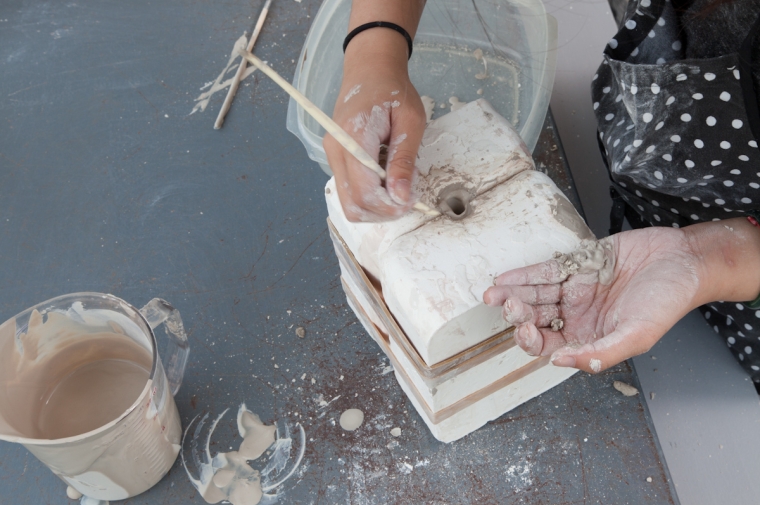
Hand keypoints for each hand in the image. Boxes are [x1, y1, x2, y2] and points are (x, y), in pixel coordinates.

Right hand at [324, 13, 425, 221]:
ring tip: (398, 188)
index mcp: (354, 137)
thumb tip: (400, 196)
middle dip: (383, 211)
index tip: (412, 200)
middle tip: (408, 197)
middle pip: (354, 204)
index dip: (389, 205)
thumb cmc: (393, 91)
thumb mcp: (410, 121)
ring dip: (376, 207)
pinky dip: (369, 197)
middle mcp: (336, 150)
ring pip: (349, 203)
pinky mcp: (336, 159)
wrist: (370, 70)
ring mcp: (332, 156)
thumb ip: (403, 160)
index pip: (365, 190)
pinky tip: (387, 180)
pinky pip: (349, 191)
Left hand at [483, 228, 703, 372]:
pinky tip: (505, 278)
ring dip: (513, 294)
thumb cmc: (668, 300)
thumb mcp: (638, 335)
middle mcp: (577, 315)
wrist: (683, 259)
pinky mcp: (576, 263)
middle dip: (517, 314)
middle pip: (536, 319)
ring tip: (494, 294)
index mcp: (589, 337)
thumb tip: (560, 362)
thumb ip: (600, 353)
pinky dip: (523, 275)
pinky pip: (543, 271)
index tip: (523, 330)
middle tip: (508, 306)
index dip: (530, 341)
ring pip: (535, 295)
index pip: (548, 345)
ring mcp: (574, 289)